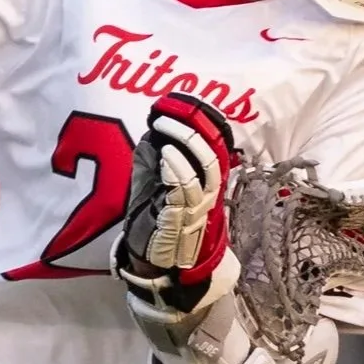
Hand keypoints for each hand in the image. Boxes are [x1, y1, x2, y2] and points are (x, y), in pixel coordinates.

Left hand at [117, 94, 237, 283]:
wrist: (149, 258)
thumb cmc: (151, 218)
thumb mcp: (152, 181)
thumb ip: (156, 158)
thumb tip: (152, 129)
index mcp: (202, 181)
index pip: (213, 148)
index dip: (203, 125)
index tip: (183, 105)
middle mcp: (206, 193)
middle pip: (212, 155)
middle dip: (192, 129)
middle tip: (169, 114)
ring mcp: (196, 206)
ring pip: (203, 170)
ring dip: (184, 144)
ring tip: (165, 128)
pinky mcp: (182, 218)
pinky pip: (185, 189)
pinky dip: (176, 167)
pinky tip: (165, 153)